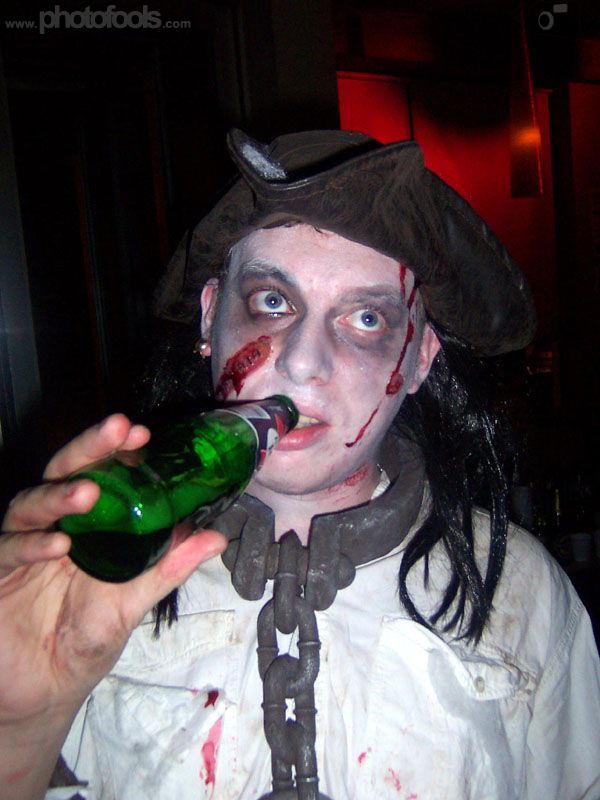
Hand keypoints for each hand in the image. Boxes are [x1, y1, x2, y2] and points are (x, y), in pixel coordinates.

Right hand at [0, 414, 226, 794]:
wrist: (47, 690)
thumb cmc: (87, 637)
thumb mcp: (134, 600)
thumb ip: (170, 567)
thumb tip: (216, 536)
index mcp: (87, 524)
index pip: (99, 473)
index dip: (117, 450)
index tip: (142, 433)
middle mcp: (53, 525)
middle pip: (64, 473)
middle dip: (89, 448)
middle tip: (117, 430)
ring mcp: (23, 547)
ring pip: (29, 504)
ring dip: (59, 494)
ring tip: (88, 491)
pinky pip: (7, 551)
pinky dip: (30, 544)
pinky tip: (57, 544)